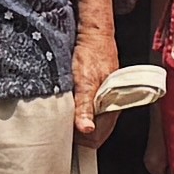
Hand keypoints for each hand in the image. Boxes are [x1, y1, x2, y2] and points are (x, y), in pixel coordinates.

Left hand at [70, 24, 116, 146]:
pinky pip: (89, 110)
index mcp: (112, 106)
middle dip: (78, 133)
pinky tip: (69, 106)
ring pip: (90, 121)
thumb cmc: (91, 54)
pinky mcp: (99, 92)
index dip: (80, 140)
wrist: (93, 33)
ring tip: (63, 115)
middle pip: (93, 133)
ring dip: (77, 121)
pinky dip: (78, 111)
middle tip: (60, 126)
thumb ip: (85, 106)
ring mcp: (106, 99)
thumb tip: (87, 129)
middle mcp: (111, 105)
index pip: (96, 138)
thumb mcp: (84, 81)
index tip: (64, 137)